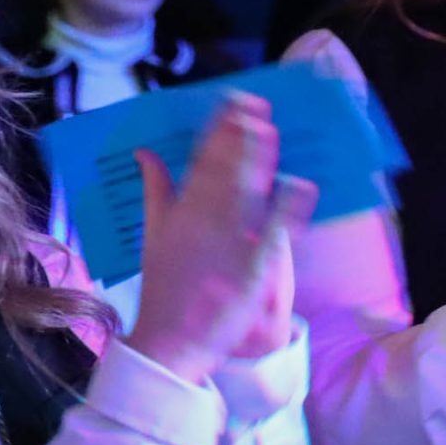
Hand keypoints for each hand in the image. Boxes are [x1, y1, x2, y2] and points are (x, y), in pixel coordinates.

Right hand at [127, 96, 312, 382]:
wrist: (168, 342)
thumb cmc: (164, 287)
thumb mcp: (154, 236)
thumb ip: (156, 192)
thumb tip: (146, 152)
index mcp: (180, 213)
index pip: (199, 162)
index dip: (218, 131)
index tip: (232, 103)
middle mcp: (202, 223)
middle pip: (223, 172)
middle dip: (240, 137)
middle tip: (256, 104)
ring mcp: (226, 245)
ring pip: (245, 194)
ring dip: (257, 162)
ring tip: (270, 129)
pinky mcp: (250, 269)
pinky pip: (272, 234)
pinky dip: (286, 209)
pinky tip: (299, 184)